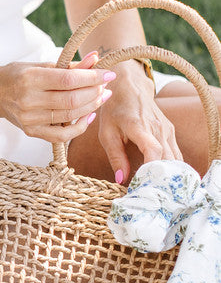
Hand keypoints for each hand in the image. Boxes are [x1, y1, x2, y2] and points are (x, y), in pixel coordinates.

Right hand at [0, 51, 114, 143]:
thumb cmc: (18, 75)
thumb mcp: (40, 64)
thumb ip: (68, 65)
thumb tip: (95, 60)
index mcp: (30, 78)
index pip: (68, 80)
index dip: (92, 78)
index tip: (108, 73)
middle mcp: (28, 100)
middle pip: (72, 100)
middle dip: (95, 92)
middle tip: (106, 85)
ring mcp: (29, 119)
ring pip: (70, 117)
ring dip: (92, 107)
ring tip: (102, 96)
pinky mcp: (31, 132)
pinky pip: (62, 135)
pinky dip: (79, 127)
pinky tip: (89, 116)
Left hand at [96, 60, 180, 182]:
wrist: (128, 86)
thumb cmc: (113, 110)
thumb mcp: (106, 133)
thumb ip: (115, 156)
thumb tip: (121, 180)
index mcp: (138, 126)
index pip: (153, 150)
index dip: (152, 169)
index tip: (144, 185)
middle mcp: (157, 127)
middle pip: (168, 159)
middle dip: (161, 179)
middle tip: (151, 196)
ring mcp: (167, 129)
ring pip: (175, 158)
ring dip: (169, 175)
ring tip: (159, 192)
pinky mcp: (170, 132)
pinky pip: (176, 154)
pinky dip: (172, 168)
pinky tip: (165, 180)